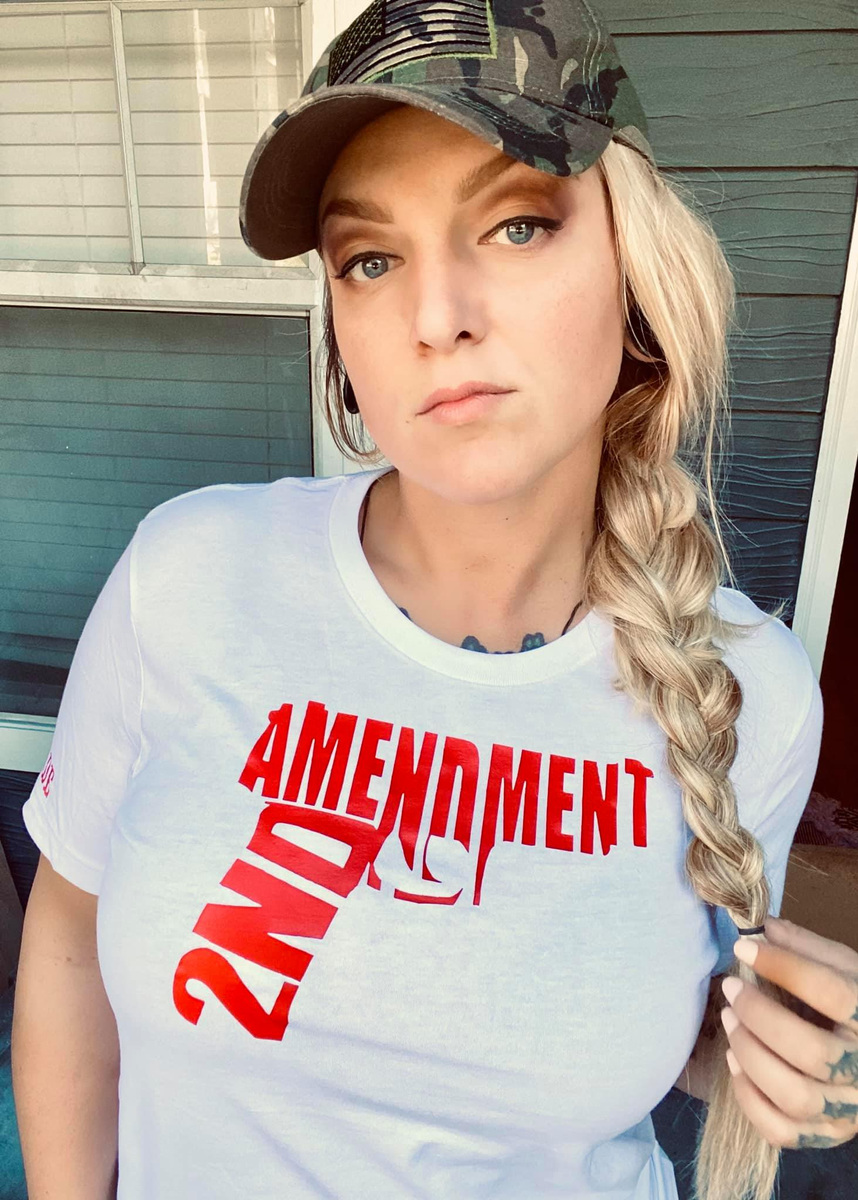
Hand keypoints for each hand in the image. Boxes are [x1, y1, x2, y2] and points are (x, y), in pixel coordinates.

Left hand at [720, 915, 857, 1148]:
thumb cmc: (856, 1003)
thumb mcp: (846, 968)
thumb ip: (806, 947)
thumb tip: (760, 925)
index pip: (831, 992)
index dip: (783, 966)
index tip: (744, 946)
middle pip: (809, 1051)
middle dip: (759, 1016)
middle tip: (731, 989)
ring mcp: (849, 1108)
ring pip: (795, 1095)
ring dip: (751, 1056)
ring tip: (730, 1022)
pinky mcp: (829, 1134)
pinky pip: (783, 1131)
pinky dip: (750, 1100)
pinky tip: (736, 1065)